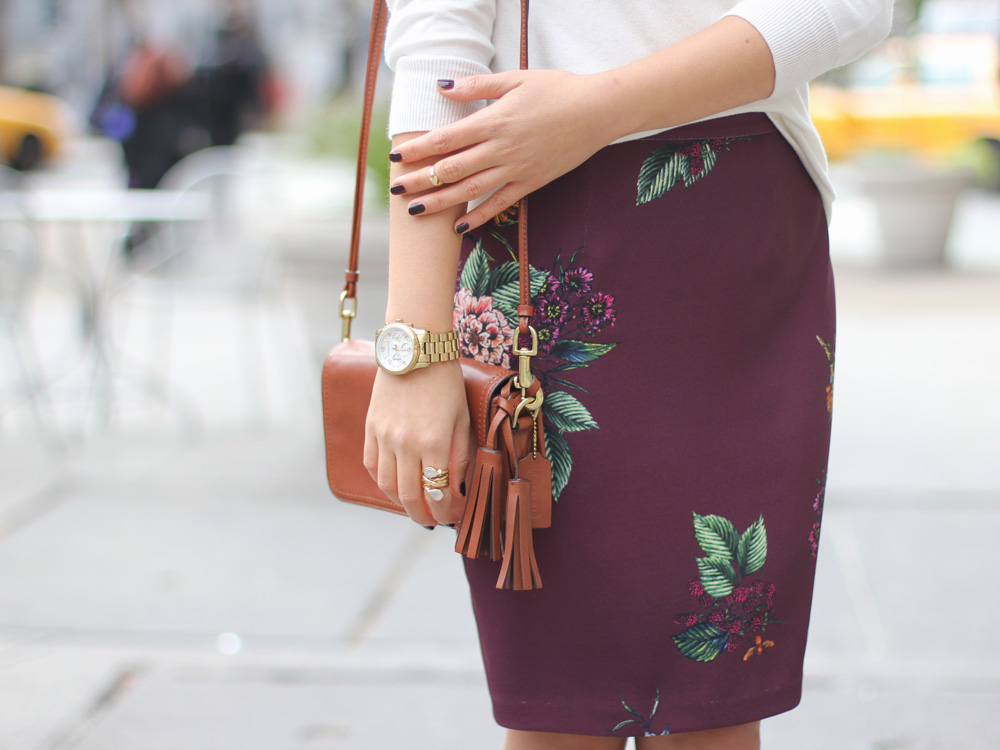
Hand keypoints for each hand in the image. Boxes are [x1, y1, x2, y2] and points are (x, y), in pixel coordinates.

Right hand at [364, 360, 471, 527]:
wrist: (416, 351)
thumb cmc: (446, 383)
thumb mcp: (462, 420)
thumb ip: (460, 457)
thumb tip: (457, 489)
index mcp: (434, 442)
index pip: (437, 493)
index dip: (444, 512)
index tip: (450, 518)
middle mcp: (406, 444)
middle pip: (409, 496)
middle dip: (422, 515)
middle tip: (432, 521)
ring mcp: (384, 437)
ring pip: (387, 485)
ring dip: (401, 502)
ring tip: (414, 505)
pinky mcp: (371, 428)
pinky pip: (372, 465)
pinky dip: (381, 480)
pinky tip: (394, 484)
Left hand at [389, 70, 621, 231]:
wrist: (597, 112)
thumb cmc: (557, 90)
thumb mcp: (515, 78)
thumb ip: (476, 86)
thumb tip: (442, 87)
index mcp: (493, 121)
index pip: (445, 139)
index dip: (416, 149)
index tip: (395, 157)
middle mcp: (500, 150)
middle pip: (450, 169)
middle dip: (418, 180)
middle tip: (394, 189)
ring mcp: (516, 170)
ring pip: (469, 191)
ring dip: (440, 202)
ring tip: (415, 211)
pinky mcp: (531, 183)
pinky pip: (499, 204)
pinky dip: (478, 216)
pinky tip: (459, 226)